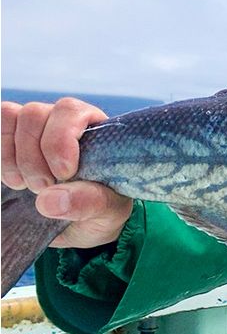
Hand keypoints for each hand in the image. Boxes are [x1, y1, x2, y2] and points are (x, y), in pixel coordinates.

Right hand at [1, 99, 132, 247]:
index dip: (59, 140)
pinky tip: (14, 178)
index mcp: (96, 128)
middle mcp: (64, 121)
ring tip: (26, 186)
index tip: (64, 173)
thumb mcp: (108, 211)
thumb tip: (48, 199)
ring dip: (13, 157)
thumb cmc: (101, 210)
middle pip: (34, 113)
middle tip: (42, 188)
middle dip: (32, 156)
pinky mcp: (13, 140)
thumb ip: (89, 202)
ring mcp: (36, 128)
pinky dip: (0, 154)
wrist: (80, 223)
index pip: (70, 110)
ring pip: (11, 116)